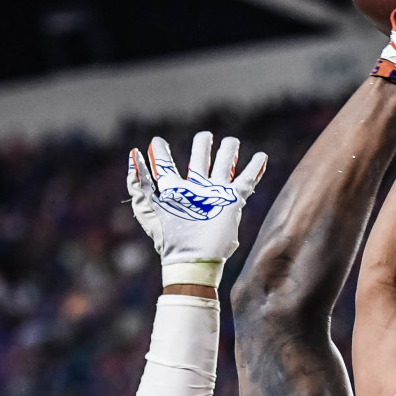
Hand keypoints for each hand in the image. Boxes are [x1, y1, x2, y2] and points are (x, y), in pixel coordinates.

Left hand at [127, 131, 268, 288]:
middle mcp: (196, 191)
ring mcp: (215, 195)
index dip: (161, 154)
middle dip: (202, 147)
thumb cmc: (169, 239)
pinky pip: (246, 181)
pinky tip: (261, 157)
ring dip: (228, 152)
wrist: (193, 259)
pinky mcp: (233, 202)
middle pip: (200, 161)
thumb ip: (138, 184)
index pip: (166, 167)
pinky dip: (255, 168)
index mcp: (175, 192)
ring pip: (224, 166)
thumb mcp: (147, 210)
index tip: (157, 141)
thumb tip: (134, 154)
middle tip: (205, 136)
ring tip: (231, 142)